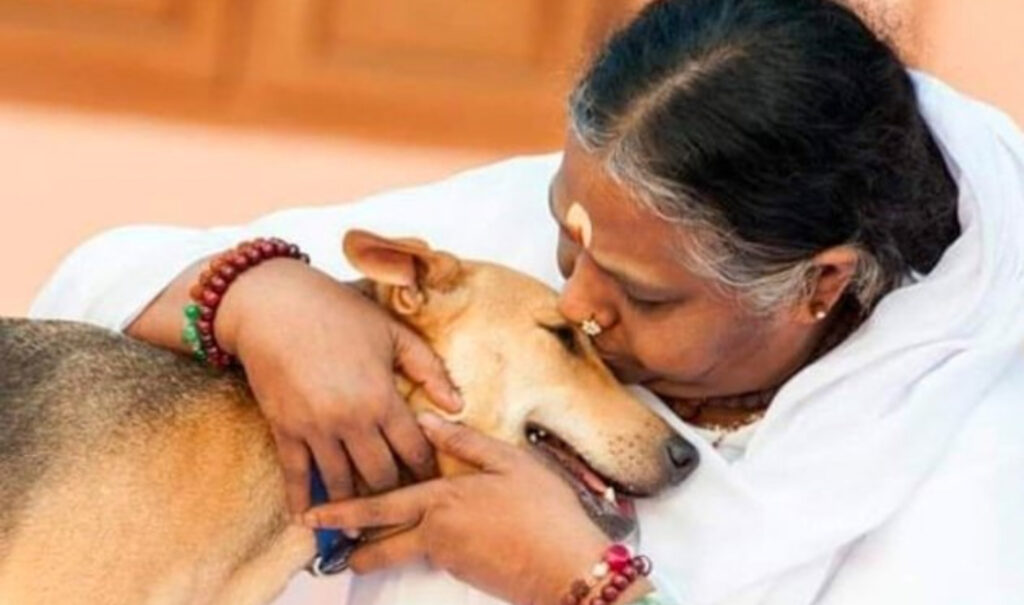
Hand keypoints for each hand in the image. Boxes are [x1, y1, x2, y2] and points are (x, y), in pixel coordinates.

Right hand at [215, 258, 463, 513]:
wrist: (273, 305)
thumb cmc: (338, 312)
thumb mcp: (392, 332)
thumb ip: (428, 368)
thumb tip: (457, 404)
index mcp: (382, 397)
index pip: (414, 450)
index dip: (427, 471)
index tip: (435, 484)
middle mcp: (351, 421)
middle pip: (380, 476)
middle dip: (395, 494)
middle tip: (403, 508)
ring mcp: (316, 428)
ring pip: (341, 483)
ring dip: (354, 508)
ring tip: (363, 526)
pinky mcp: (284, 429)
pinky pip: (296, 475)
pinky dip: (302, 501)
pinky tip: (308, 521)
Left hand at [301, 413, 612, 604]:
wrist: (568, 566)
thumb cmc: (544, 509)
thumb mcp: (510, 462)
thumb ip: (466, 442)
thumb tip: (430, 419)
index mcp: (442, 500)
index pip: (379, 507)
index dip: (343, 512)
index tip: (312, 514)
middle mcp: (437, 533)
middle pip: (381, 545)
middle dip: (351, 548)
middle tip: (325, 551)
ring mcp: (450, 559)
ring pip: (408, 552)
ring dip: (387, 550)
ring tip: (367, 548)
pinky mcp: (466, 575)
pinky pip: (436, 558)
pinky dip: (426, 550)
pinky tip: (444, 538)